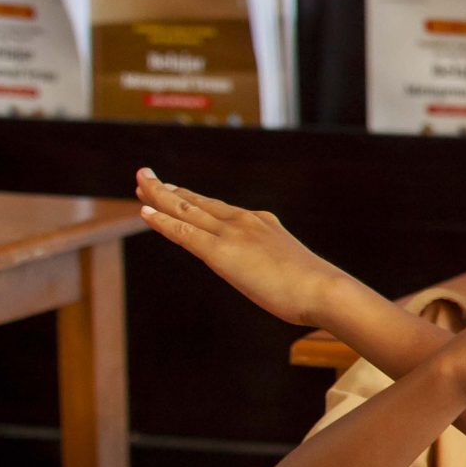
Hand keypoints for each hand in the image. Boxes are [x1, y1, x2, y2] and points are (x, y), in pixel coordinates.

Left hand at [136, 168, 349, 327]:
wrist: (324, 289)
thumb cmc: (316, 288)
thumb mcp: (294, 269)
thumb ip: (279, 266)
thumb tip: (283, 280)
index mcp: (262, 223)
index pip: (217, 209)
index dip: (192, 198)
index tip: (173, 190)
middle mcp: (244, 222)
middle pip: (197, 203)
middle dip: (168, 190)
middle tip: (146, 177)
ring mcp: (232, 234)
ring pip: (186, 210)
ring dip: (159, 196)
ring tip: (140, 183)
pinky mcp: (221, 252)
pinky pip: (184, 232)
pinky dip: (162, 221)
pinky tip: (144, 212)